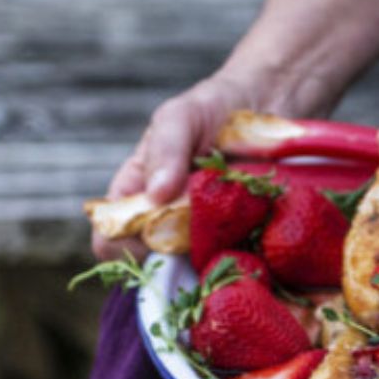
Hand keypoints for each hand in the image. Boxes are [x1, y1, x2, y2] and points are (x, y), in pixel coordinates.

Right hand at [92, 73, 257, 261]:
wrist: (267, 106)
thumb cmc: (212, 110)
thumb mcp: (180, 117)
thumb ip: (165, 149)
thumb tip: (156, 194)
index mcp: (137, 196)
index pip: (111, 241)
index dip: (124, 246)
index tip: (155, 231)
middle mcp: (167, 224)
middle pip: (155, 266)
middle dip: (174, 257)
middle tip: (206, 228)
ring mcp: (205, 237)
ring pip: (197, 272)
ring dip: (212, 260)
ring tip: (236, 227)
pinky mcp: (242, 241)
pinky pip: (238, 266)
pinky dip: (244, 259)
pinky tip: (258, 234)